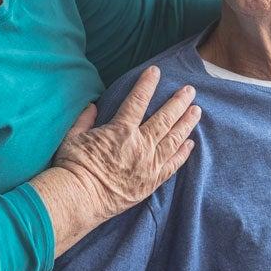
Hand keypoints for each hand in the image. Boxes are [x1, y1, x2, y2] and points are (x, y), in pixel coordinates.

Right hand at [49, 66, 199, 221]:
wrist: (80, 199)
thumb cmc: (73, 167)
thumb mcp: (73, 137)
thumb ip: (85, 119)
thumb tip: (92, 106)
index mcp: (121, 131)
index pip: (138, 101)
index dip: (147, 84)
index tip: (156, 71)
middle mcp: (140, 145)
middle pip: (165, 118)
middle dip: (178, 102)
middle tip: (190, 90)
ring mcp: (149, 164)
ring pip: (174, 139)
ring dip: (186, 123)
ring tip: (196, 111)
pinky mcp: (152, 181)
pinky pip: (173, 164)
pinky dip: (182, 153)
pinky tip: (190, 143)